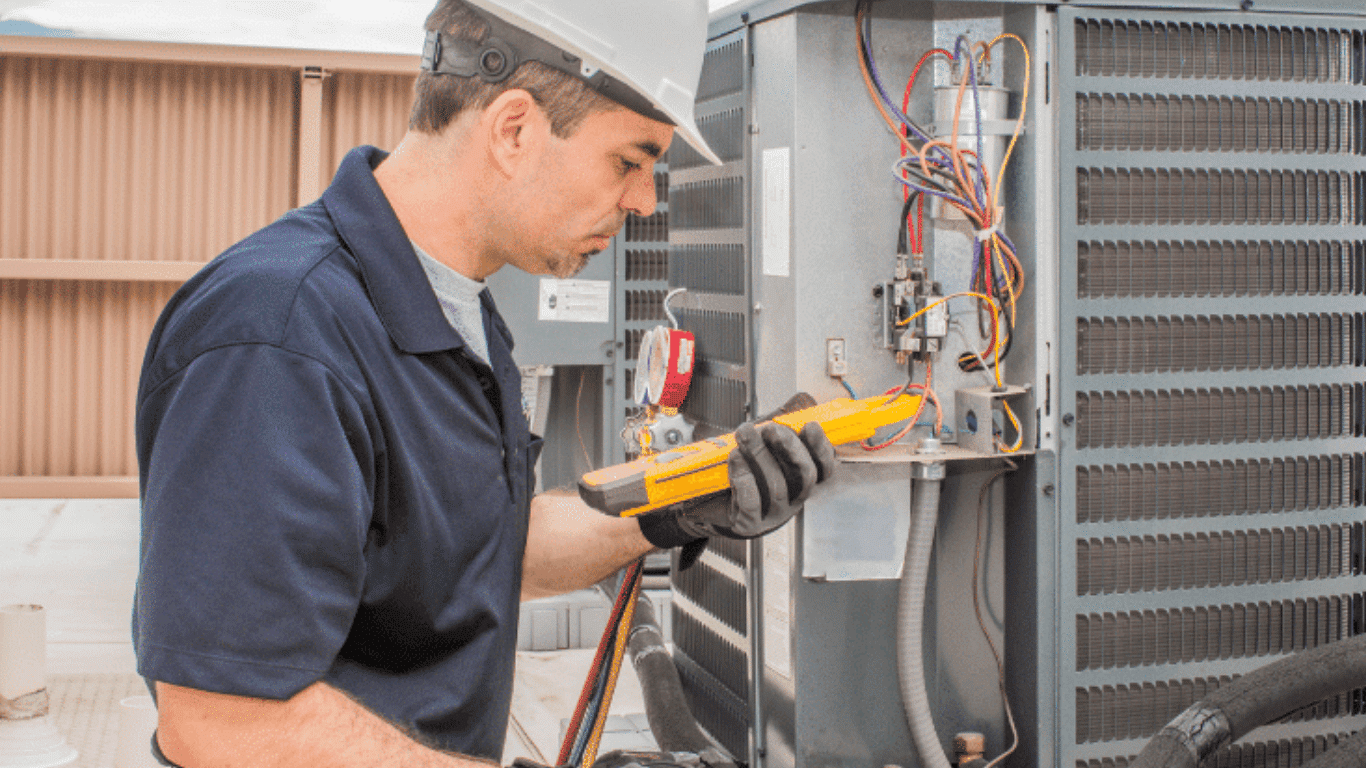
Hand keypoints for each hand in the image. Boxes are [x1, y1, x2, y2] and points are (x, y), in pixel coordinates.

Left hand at [637, 421, 835, 547]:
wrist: (706, 501)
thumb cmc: (740, 470)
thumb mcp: (763, 443)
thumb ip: (783, 422)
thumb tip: (802, 401)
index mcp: (799, 480)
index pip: (823, 468)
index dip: (821, 448)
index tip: (810, 425)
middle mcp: (791, 499)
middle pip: (805, 476)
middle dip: (790, 448)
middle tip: (771, 428)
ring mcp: (772, 514)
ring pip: (776, 487)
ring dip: (760, 457)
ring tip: (744, 437)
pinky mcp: (749, 523)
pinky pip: (752, 504)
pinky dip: (744, 479)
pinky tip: (735, 462)